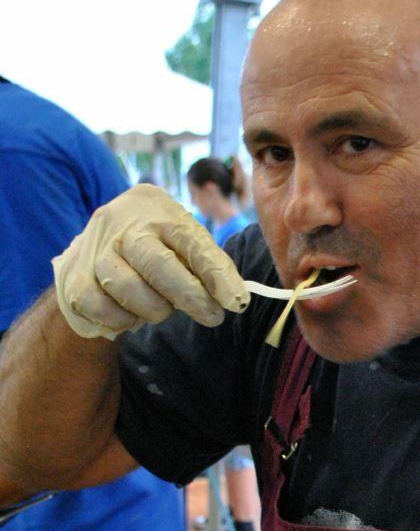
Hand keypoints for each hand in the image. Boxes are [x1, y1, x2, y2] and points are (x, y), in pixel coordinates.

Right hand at [52, 184, 249, 338]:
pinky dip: (120, 320)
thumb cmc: (154, 246)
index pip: (191, 241)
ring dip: (153, 309)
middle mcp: (122, 223)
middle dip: (189, 297)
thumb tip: (234, 297)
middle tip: (211, 316)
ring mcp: (95, 247)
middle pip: (158, 264)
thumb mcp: (183, 242)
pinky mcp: (74, 274)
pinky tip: (130, 315)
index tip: (235, 301)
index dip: (216, 274)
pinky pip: (99, 307)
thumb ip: (208, 264)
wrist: (94, 247)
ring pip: (127, 289)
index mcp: (158, 210)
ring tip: (161, 308)